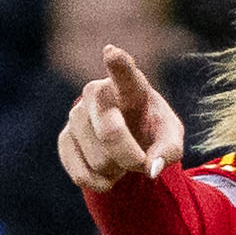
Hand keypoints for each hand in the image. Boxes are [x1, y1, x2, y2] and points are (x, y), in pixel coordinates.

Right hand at [57, 45, 179, 194]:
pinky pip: (81, 174)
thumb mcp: (171, 138)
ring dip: (116, 170)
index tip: (112, 52)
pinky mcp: (64, 139)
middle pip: (110, 131)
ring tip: (122, 160)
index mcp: (130, 85)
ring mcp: (76, 115)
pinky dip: (100, 183)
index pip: (124, 72)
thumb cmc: (152, 130)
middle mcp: (98, 93)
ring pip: (98, 159)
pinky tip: (108, 174)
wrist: (127, 137)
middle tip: (140, 163)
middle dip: (129, 157)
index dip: (118, 63)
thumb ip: (169, 151)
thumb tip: (151, 169)